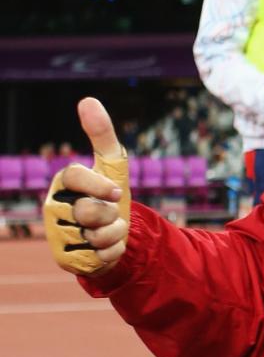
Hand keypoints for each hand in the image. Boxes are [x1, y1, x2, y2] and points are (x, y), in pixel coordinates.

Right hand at [44, 97, 129, 274]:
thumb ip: (102, 135)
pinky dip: (110, 253)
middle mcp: (53, 206)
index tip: (117, 192)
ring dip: (112, 235)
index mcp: (63, 182)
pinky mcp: (64, 257)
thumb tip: (88, 99)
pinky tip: (103, 248)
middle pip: (86, 210)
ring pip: (94, 236)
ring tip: (107, 231)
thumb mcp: (111, 166)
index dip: (97, 185)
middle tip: (109, 214)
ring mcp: (56, 233)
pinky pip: (97, 257)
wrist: (112, 235)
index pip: (73, 177)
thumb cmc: (109, 196)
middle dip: (109, 215)